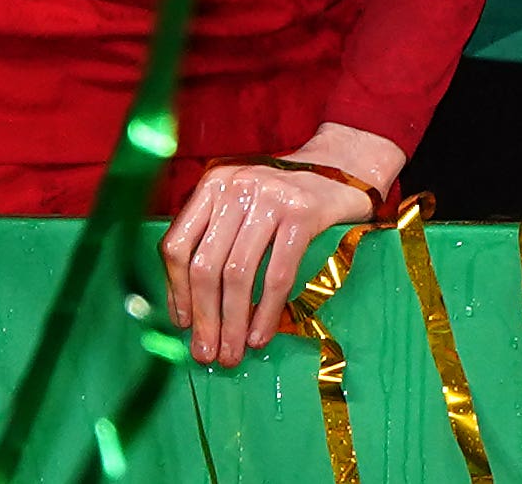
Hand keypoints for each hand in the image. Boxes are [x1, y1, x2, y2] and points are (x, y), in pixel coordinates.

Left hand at [159, 131, 389, 369]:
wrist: (344, 168)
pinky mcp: (303, 213)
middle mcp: (237, 186)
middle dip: (205, 318)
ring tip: (232, 353)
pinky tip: (260, 335)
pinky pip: (277, 273)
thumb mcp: (240, 206)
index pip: (178, 246)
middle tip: (208, 354)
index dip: (176, 291)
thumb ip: (213, 242)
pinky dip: (266, 311)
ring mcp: (271, 197)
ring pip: (238, 274)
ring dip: (232, 323)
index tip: (183, 326)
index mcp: (213, 185)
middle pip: (207, 265)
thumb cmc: (283, 198)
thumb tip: (188, 311)